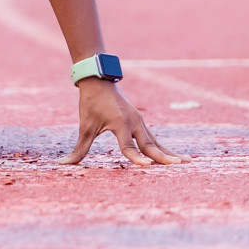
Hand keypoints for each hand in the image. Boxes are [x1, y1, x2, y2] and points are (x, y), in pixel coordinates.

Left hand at [61, 79, 184, 165]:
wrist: (99, 81)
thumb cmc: (90, 103)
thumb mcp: (84, 126)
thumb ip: (79, 149)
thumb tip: (63, 164)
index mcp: (120, 123)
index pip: (128, 146)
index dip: (136, 158)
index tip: (147, 167)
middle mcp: (133, 122)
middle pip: (149, 144)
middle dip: (163, 157)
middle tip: (177, 166)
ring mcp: (140, 122)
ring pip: (156, 142)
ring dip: (169, 153)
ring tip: (186, 163)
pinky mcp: (141, 123)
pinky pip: (154, 138)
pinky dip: (164, 148)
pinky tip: (175, 157)